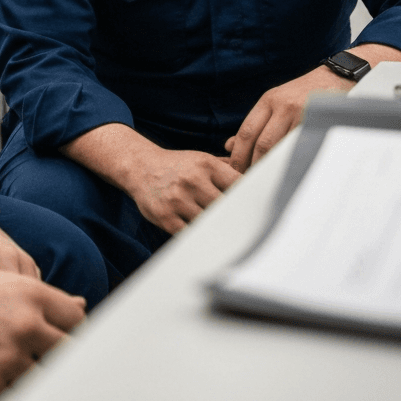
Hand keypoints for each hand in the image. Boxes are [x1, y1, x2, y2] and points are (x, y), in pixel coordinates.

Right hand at [0, 265, 86, 400]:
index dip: (74, 335)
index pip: (78, 322)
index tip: (67, 344)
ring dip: (32, 377)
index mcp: (30, 293)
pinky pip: (13, 396)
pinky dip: (5, 391)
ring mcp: (7, 359)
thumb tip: (81, 307)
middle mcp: (24, 324)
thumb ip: (40, 300)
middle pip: (68, 353)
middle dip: (60, 360)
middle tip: (46, 363)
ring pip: (43, 379)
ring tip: (7, 366)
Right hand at [60, 123, 239, 234]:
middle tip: (248, 231)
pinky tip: (207, 240)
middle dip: (235, 218)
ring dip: (218, 230)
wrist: (140, 166)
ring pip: (209, 223)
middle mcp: (192, 180)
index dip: (249, 199)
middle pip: (226, 207)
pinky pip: (190, 234)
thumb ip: (227, 170)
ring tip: (228, 239)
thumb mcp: (201, 159)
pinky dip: (200, 238)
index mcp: (206, 165)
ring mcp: (178, 199)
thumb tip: (260, 181)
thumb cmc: (177, 166)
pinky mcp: (166, 217)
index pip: (238, 185)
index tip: (257, 211)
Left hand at [225, 65, 352, 172]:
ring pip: (281, 147)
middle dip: (253, 165)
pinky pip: (301, 146)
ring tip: (266, 183)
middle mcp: (281, 105)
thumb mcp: (276, 102)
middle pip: (262, 143)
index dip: (239, 154)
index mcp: (268, 101)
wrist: (335, 77)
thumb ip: (255, 123)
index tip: (233, 170)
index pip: (247, 132)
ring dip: (271, 167)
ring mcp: (301, 113)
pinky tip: (289, 172)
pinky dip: (292, 161)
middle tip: (248, 182)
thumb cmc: (303, 94)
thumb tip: (229, 146)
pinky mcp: (318, 121)